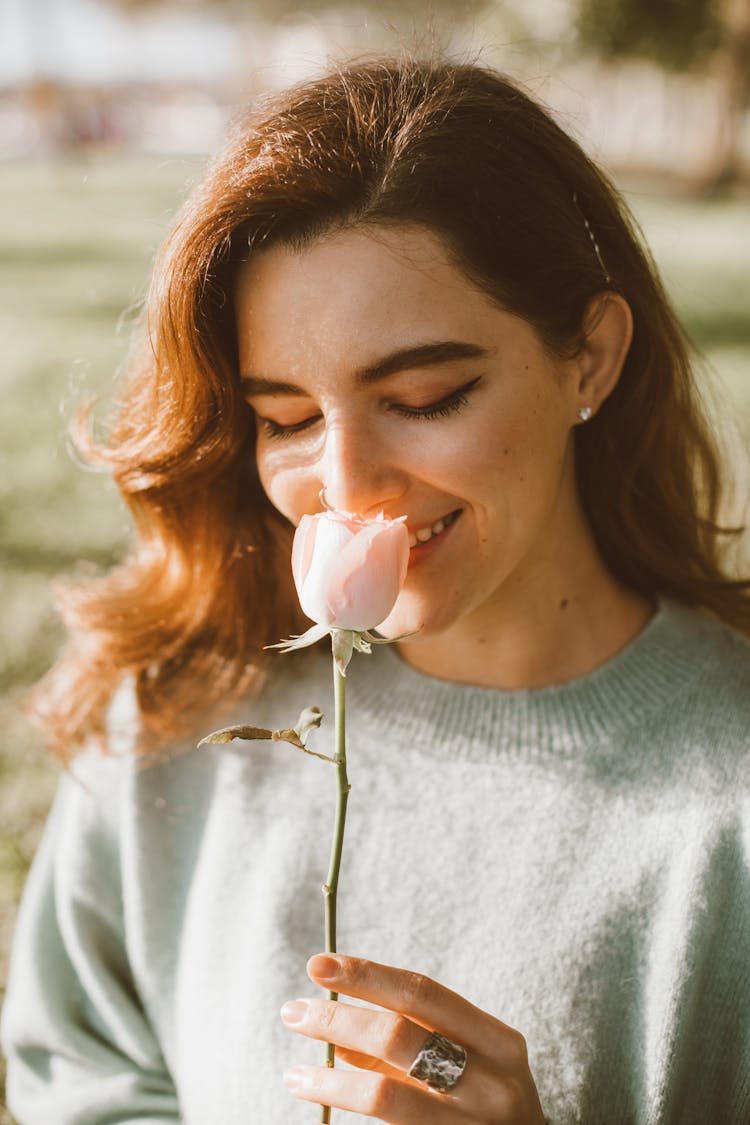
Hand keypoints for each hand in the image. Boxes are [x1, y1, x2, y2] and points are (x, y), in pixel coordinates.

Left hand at [280, 952, 545, 1122]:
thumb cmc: (492, 1106)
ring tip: (295, 1074)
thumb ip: (416, 1041)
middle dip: (337, 1019)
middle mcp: (492, 1085)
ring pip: (385, 1095)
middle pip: (398, 1036)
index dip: (367, 975)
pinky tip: (325, 1099)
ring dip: (330, 1080)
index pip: (423, 993)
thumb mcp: (472, 1065)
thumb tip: (341, 1025)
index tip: (319, 964)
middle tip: (293, 1011)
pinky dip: (350, 1107)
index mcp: (500, 1043)